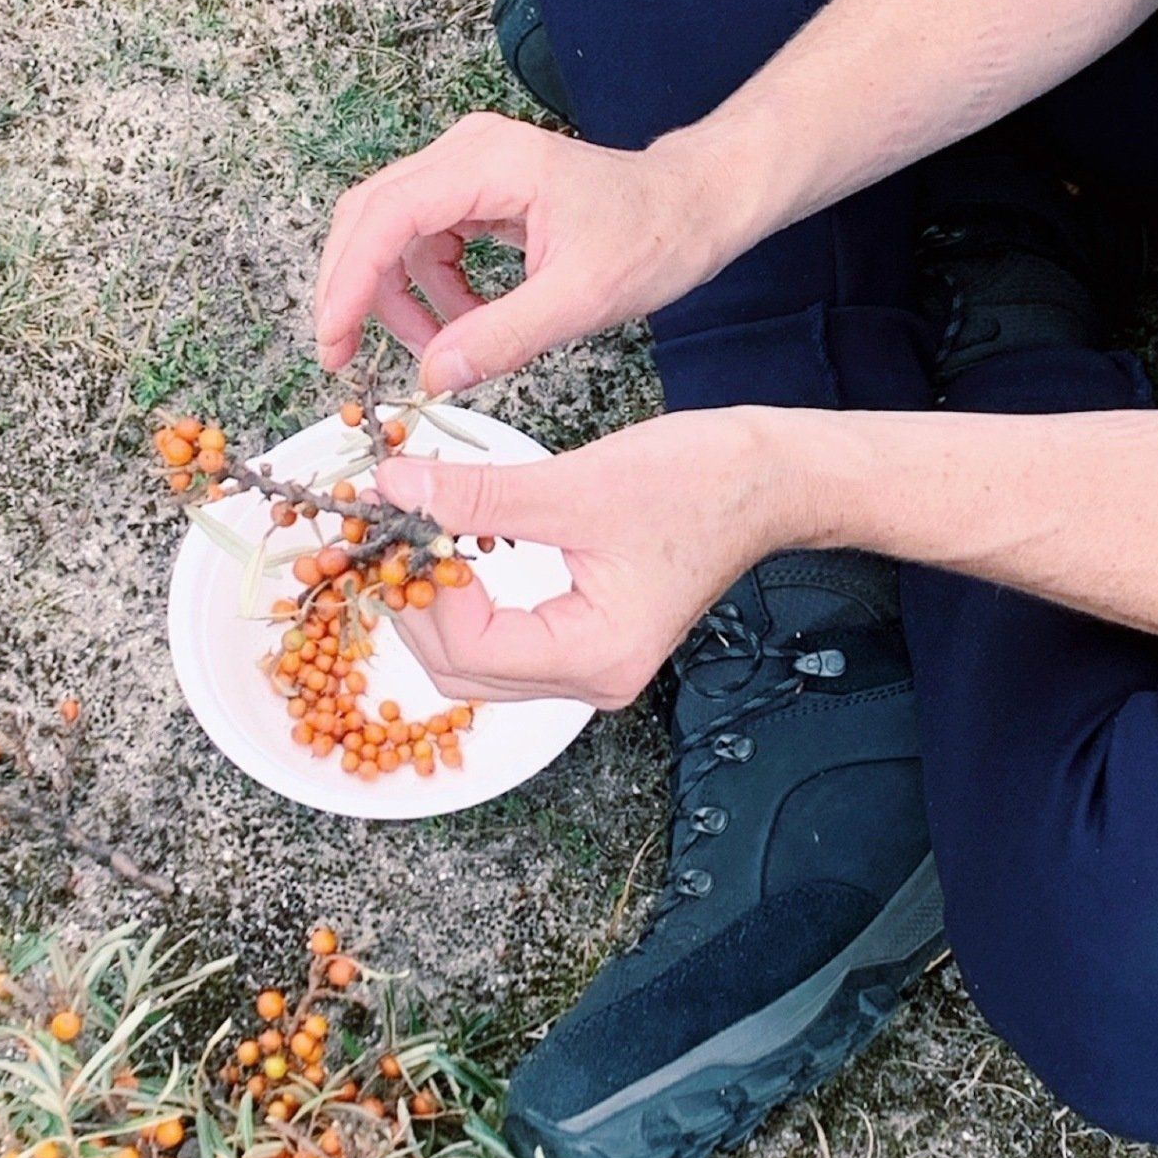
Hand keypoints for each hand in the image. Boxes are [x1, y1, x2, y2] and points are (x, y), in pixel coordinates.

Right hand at [313, 112, 734, 395]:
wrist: (694, 205)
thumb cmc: (654, 235)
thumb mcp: (582, 298)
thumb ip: (502, 337)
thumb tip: (433, 375)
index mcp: (488, 162)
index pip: (385, 217)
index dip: (349, 282)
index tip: (334, 340)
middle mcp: (467, 153)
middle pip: (370, 218)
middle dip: (354, 291)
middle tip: (349, 358)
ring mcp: (469, 168)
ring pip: (391, 233)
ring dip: (398, 297)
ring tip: (438, 350)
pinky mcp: (478, 191)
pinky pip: (425, 241)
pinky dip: (429, 289)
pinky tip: (463, 324)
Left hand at [374, 409, 797, 706]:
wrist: (770, 480)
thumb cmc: (702, 483)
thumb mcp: (577, 485)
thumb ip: (477, 495)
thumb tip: (395, 490)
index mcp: (598, 655)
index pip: (473, 649)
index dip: (422, 591)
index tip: (396, 527)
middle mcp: (594, 677)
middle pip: (464, 671)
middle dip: (416, 604)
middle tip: (386, 534)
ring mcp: (591, 663)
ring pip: (479, 660)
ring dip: (437, 603)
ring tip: (413, 536)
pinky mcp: (588, 637)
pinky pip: (505, 638)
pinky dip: (469, 600)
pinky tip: (452, 549)